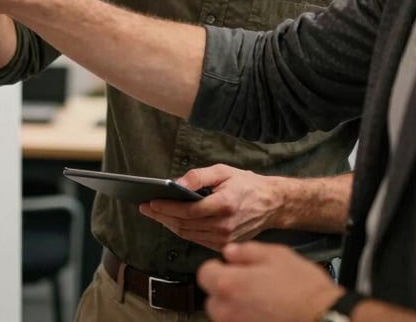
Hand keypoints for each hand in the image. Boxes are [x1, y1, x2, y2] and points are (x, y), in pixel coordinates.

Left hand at [140, 163, 282, 248]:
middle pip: (184, 225)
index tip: (150, 202)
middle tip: (145, 208)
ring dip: (169, 224)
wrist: (271, 204)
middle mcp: (224, 226)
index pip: (188, 210)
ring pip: (188, 234)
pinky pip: (197, 239)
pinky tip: (173, 221)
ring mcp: (225, 239)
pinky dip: (183, 230)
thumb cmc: (246, 184)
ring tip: (155, 214)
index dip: (166, 207)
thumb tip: (176, 183)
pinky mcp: (224, 246)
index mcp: (224, 205)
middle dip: (161, 216)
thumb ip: (199, 176)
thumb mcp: (223, 170)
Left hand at [197, 242, 337, 321]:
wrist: (326, 320)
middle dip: (226, 289)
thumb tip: (230, 253)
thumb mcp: (276, 255)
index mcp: (230, 284)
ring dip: (236, 308)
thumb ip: (246, 251)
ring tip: (262, 302)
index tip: (231, 267)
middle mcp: (228, 311)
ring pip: (225, 316)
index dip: (218, 267)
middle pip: (213, 298)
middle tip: (250, 284)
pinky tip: (266, 315)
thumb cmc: (305, 290)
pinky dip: (247, 320)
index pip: (204, 273)